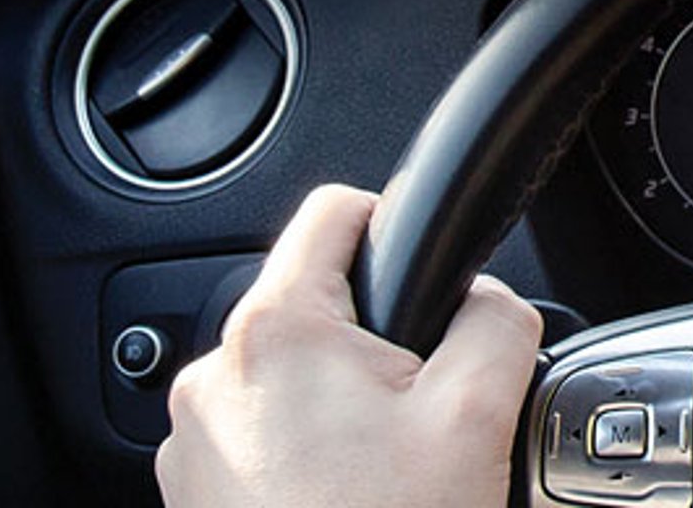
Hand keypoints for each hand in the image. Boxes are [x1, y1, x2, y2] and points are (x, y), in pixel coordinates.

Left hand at [159, 183, 544, 507]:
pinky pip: (259, 444)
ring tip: (383, 476)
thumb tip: (493, 298)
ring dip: (338, 410)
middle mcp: (215, 379)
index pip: (333, 213)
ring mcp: (195, 444)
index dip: (393, 221)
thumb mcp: (478, 417)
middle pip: (313, 310)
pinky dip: (303, 460)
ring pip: (287, 383)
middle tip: (421, 417)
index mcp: (277, 331)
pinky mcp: (195, 497)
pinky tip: (346, 502)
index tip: (423, 265)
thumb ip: (497, 323)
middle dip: (375, 348)